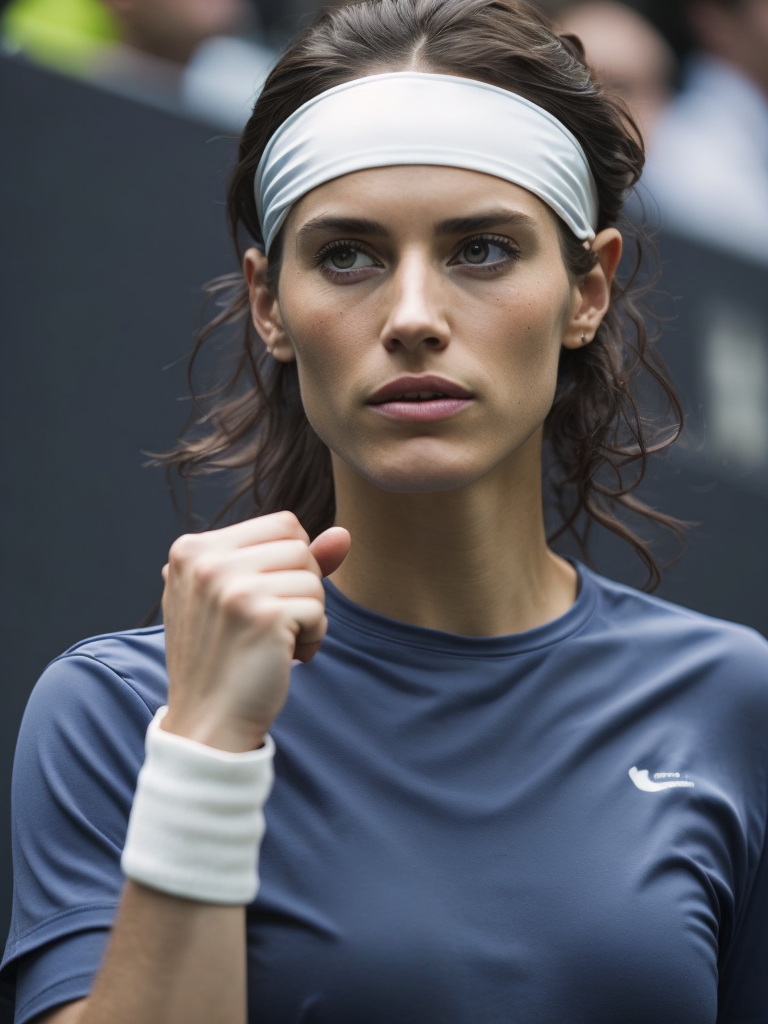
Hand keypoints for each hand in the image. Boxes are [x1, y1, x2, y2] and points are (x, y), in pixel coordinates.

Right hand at [159, 512, 350, 751]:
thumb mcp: (242, 596)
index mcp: (193, 549)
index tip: (263, 601)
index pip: (282, 524)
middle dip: (301, 587)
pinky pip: (318, 609)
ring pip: (313, 577)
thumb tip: (343, 534)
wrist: (208, 722)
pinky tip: (285, 657)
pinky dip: (313, 637)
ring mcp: (232, 587)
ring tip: (276, 641)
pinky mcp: (263, 615)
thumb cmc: (227, 657)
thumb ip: (288, 559)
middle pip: (299, 546)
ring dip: (309, 613)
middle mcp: (206, 561)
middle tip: (272, 624)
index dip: (290, 564)